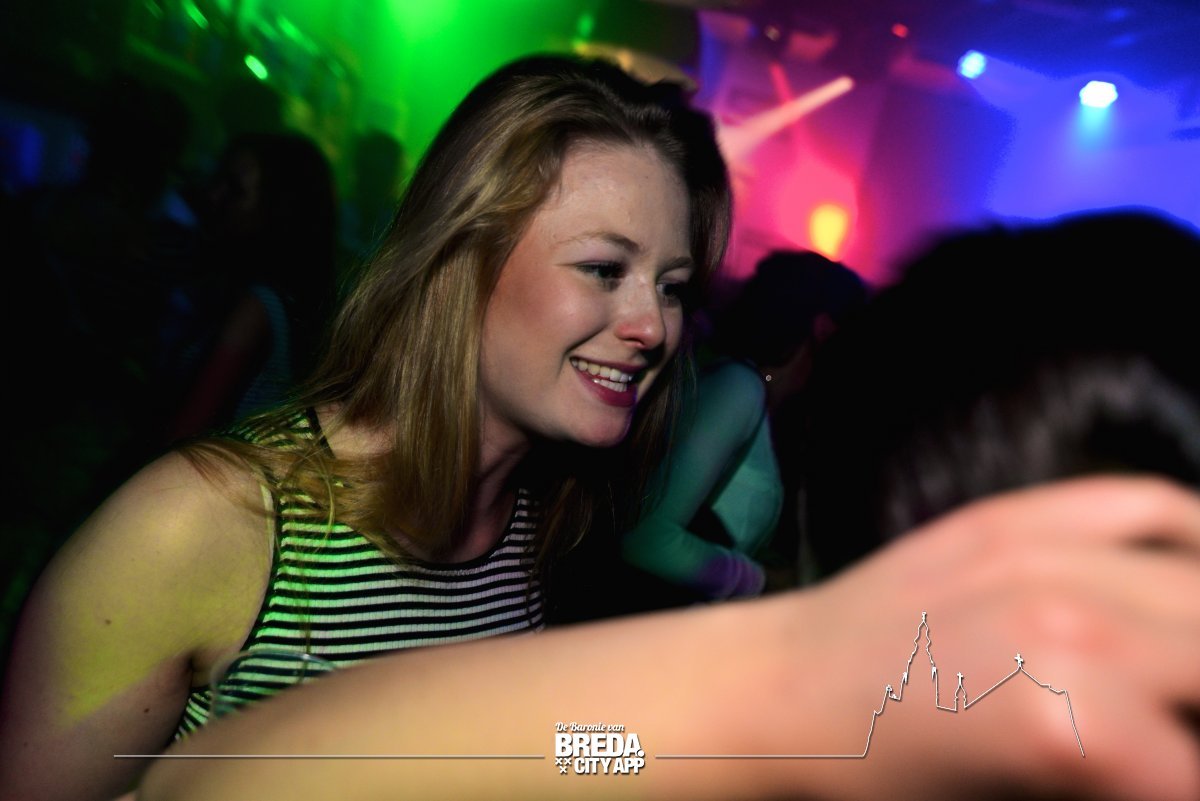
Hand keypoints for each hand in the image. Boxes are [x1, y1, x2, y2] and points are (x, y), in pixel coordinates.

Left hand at [787, 475, 1199, 800]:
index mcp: (1065, 725)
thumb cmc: (876, 777)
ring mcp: (1040, 556)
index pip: (1191, 765)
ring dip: (1198, 632)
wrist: (779, 691)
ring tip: (1181, 668)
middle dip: (1197, 701)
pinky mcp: (1014, 516)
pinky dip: (1189, 536)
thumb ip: (1108, 775)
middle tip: (1173, 722)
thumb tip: (1160, 760)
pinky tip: (1187, 577)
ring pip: (1197, 586)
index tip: (1162, 773)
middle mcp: (1069, 626)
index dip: (1177, 775)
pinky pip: (1147, 504)